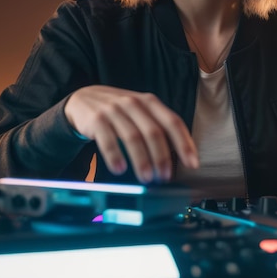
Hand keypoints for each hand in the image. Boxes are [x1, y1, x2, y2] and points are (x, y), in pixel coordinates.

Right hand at [64, 85, 198, 183]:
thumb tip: (178, 158)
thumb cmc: (119, 111)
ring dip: (141, 160)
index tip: (192, 163)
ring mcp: (114, 110)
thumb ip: (157, 127)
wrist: (84, 99)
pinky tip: (120, 169)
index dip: (184, 143)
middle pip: (153, 132)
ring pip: (132, 137)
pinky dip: (114, 156)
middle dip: (162, 157)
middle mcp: (134, 103)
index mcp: (150, 102)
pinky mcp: (96, 119)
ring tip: (147, 178)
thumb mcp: (140, 112)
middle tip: (165, 177)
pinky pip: (107, 140)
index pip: (173, 122)